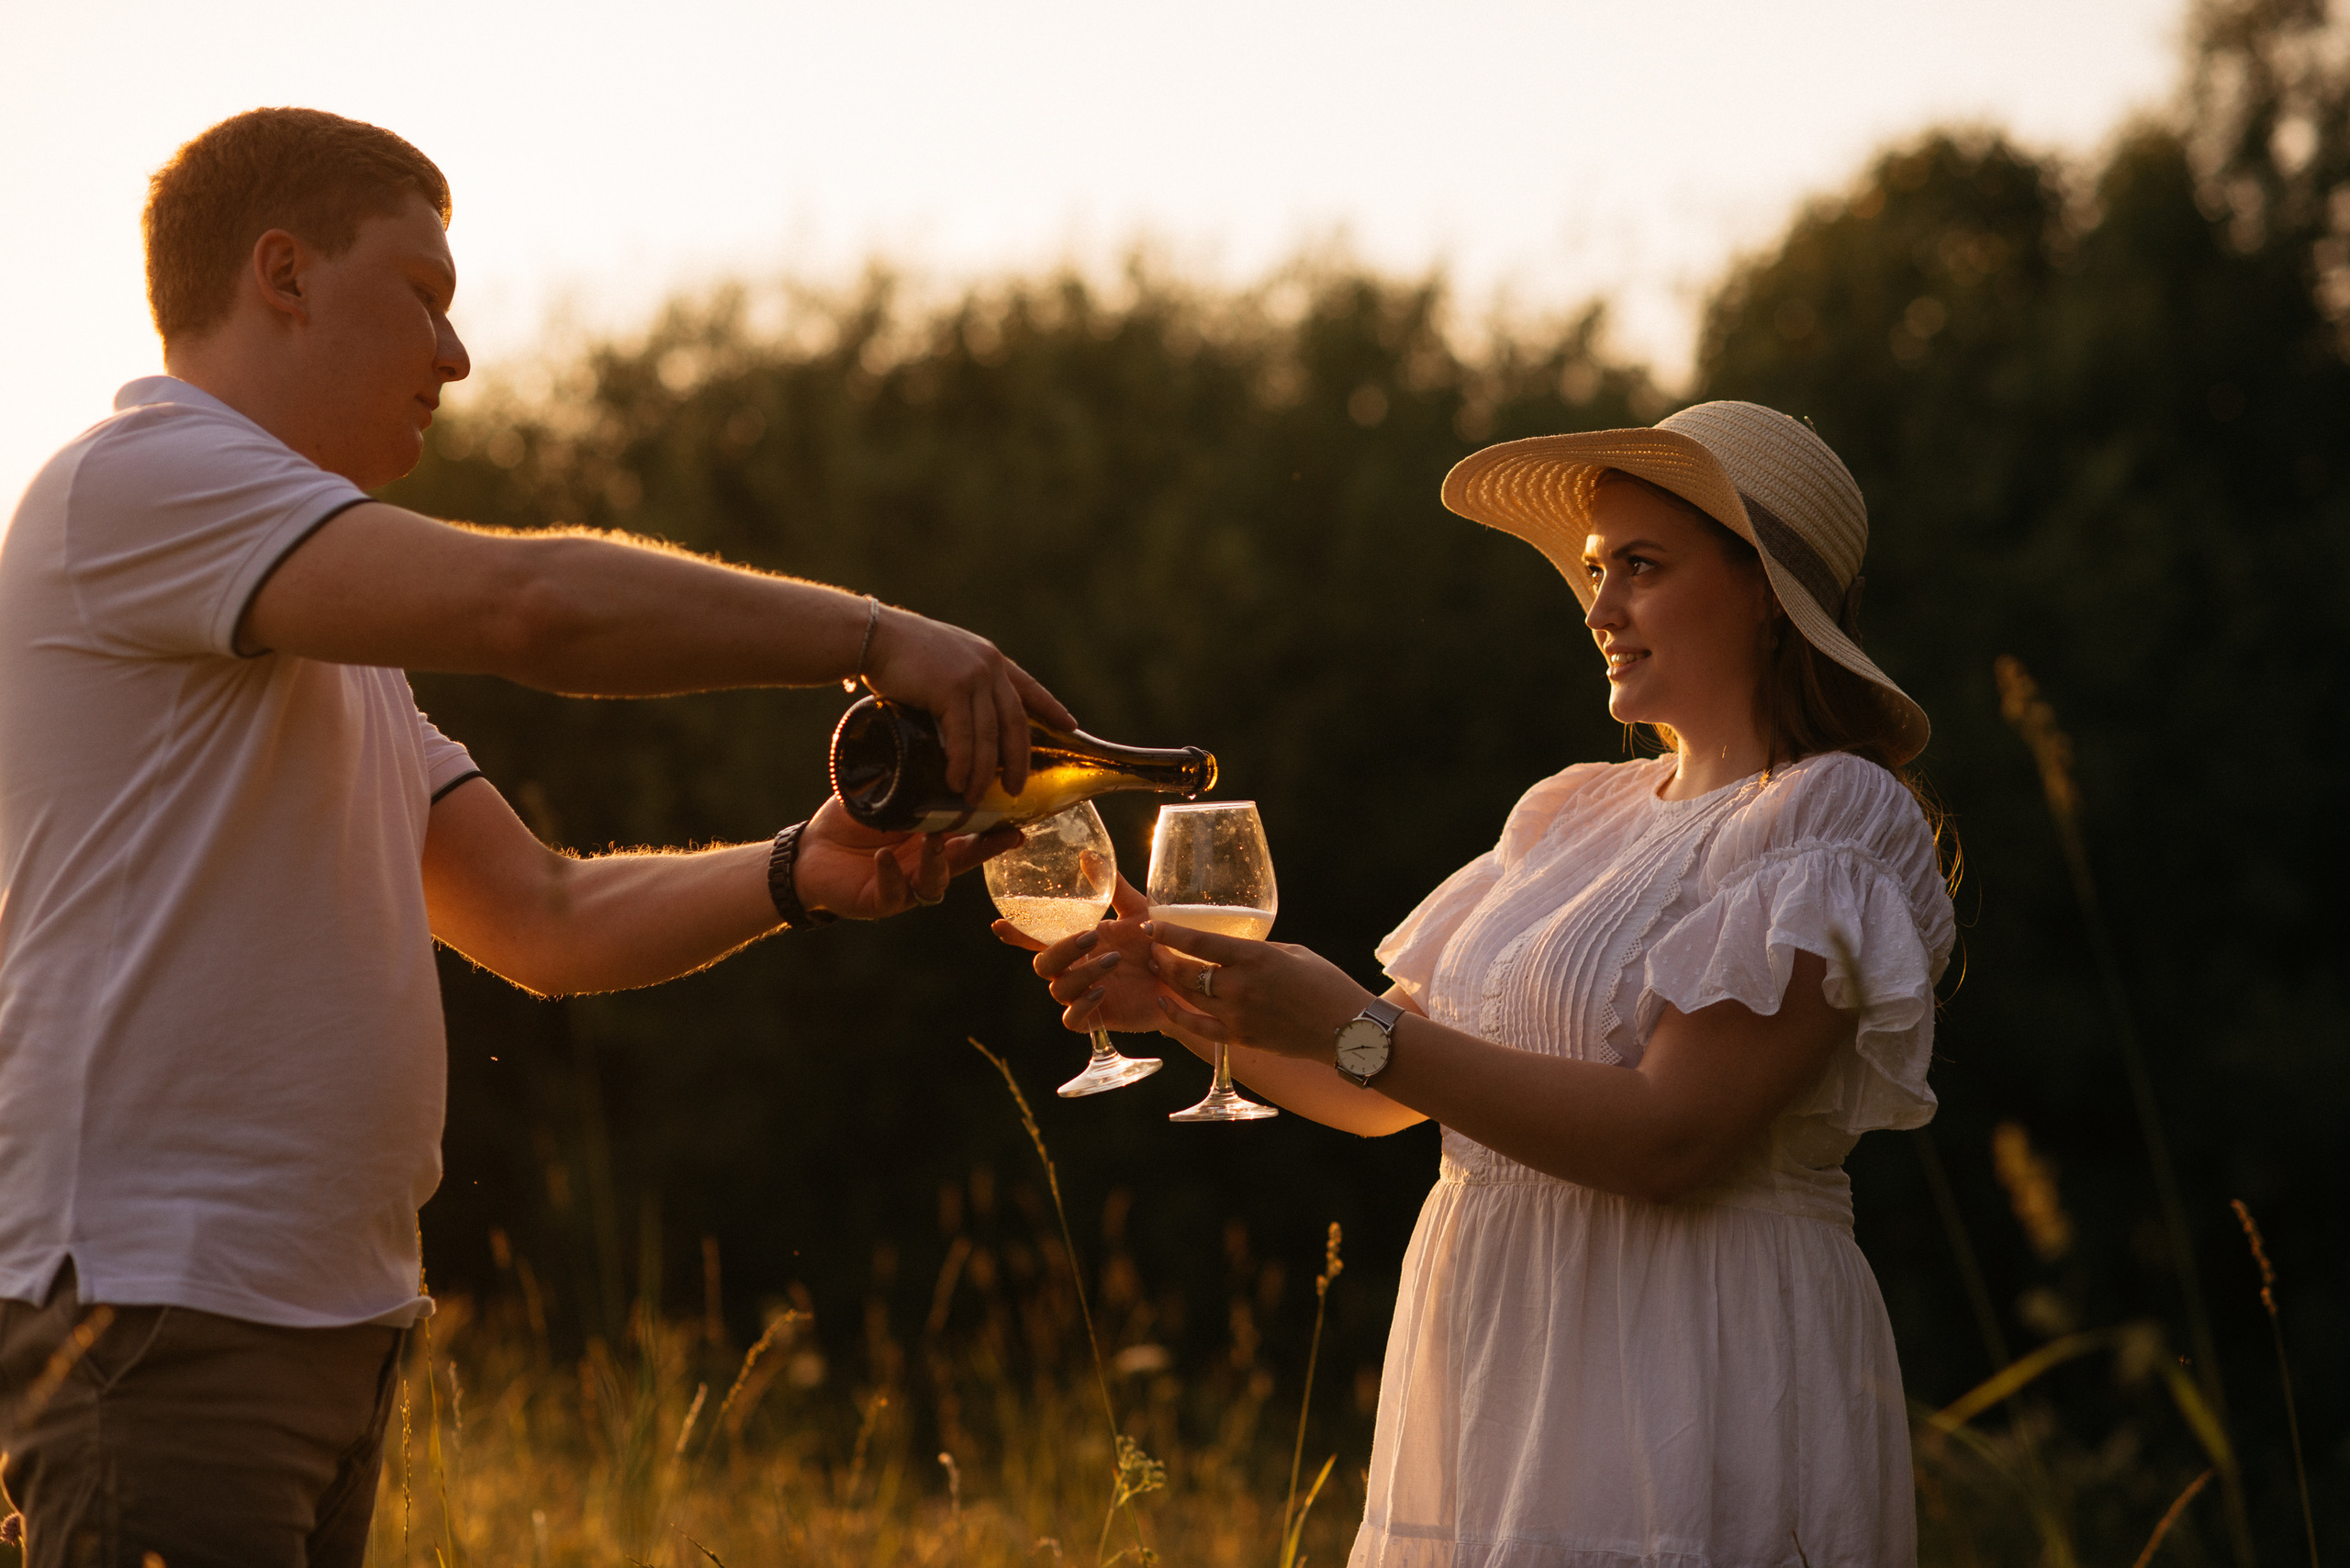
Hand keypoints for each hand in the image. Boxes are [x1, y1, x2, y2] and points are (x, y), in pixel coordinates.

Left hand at [796, 796, 1018, 919]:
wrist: (810, 853)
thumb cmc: (849, 823)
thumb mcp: (880, 796)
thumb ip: (903, 779)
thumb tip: (926, 739)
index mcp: (931, 839)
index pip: (971, 835)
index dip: (995, 831)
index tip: (1019, 820)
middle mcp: (924, 865)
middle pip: (965, 861)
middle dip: (987, 849)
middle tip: (1006, 835)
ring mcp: (905, 886)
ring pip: (935, 883)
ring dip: (938, 862)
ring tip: (934, 840)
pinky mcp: (879, 901)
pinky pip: (893, 893)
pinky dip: (891, 875)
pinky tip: (883, 857)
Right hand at [861, 606, 1075, 805]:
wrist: (871, 635)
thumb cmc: (898, 651)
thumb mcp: (942, 661)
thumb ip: (959, 683)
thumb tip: (959, 714)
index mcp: (990, 659)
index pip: (1029, 688)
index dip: (1051, 708)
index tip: (1071, 725)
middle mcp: (988, 667)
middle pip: (1015, 723)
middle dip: (1019, 761)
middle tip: (1018, 789)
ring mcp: (973, 677)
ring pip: (990, 737)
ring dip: (985, 773)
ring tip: (977, 798)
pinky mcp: (952, 690)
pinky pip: (965, 738)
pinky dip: (963, 765)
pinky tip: (958, 783)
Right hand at [992, 877, 1178, 1036]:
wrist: (1187, 980)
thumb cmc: (1159, 943)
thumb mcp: (1140, 910)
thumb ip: (1113, 886)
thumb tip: (1087, 855)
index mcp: (1078, 941)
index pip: (1039, 938)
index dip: (1016, 933)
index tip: (999, 922)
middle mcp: (1076, 967)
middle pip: (1042, 964)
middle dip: (1061, 950)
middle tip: (1092, 936)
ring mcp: (1084, 993)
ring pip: (1058, 989)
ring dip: (1082, 973)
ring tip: (1115, 961)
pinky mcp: (1100, 1017)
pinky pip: (1072, 1019)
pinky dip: (1081, 1006)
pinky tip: (1102, 991)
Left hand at [1140, 921, 1375, 1060]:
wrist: (1347, 1029)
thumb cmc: (1327, 984)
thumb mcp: (1293, 952)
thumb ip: (1258, 950)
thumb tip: (1231, 949)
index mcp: (1255, 957)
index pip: (1199, 941)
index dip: (1169, 933)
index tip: (1151, 925)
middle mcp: (1241, 986)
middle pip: (1186, 971)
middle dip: (1163, 957)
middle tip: (1153, 949)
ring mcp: (1238, 1015)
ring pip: (1188, 997)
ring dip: (1167, 982)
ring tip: (1156, 969)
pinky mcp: (1241, 1038)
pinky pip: (1198, 1027)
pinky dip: (1177, 1015)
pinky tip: (1165, 1004)